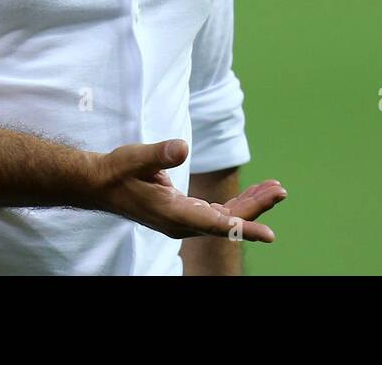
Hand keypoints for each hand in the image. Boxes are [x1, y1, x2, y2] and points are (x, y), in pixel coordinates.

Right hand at [94, 139, 284, 241]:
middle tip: (280, 191)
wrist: (100, 184)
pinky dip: (237, 203)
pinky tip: (254, 193)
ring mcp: (184, 220)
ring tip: (275, 189)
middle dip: (256, 207)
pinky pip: (218, 212)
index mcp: (172, 214)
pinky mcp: (185, 213)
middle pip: (227, 220)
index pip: (215, 224)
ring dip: (250, 204)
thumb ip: (158, 154)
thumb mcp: (135, 157)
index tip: (268, 234)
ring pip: (225, 216)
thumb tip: (182, 147)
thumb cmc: (117, 171)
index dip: (243, 228)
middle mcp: (181, 223)